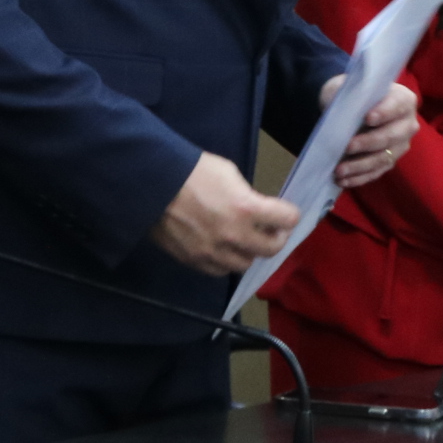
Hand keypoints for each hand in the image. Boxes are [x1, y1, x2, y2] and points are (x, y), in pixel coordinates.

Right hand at [149, 151, 297, 273]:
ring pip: (246, 264)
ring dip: (250, 252)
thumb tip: (257, 211)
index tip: (286, 214)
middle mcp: (235, 236)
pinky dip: (226, 261)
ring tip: (243, 240)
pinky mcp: (195, 261)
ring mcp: (214, 252)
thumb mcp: (230, 174)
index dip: (290, 215)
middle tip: (271, 230)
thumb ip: (248, 197)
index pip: (288, 220)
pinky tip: (223, 249)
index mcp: (247, 209)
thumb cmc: (192, 172)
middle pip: (272, 249)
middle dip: (276, 238)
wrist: (153, 185)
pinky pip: (220, 270)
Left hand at [326, 79, 416, 188]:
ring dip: (360, 166)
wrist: (350, 108)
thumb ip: (351, 95)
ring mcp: (400, 146)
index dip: (384, 112)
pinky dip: (359, 177)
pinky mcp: (389, 162)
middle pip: (391, 136)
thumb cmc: (352, 95)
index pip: (397, 105)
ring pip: (383, 158)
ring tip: (339, 170)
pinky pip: (376, 172)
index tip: (368, 117)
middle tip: (347, 146)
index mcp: (404, 100)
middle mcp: (407, 124)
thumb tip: (347, 110)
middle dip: (368, 143)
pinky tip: (343, 180)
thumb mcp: (348, 87)